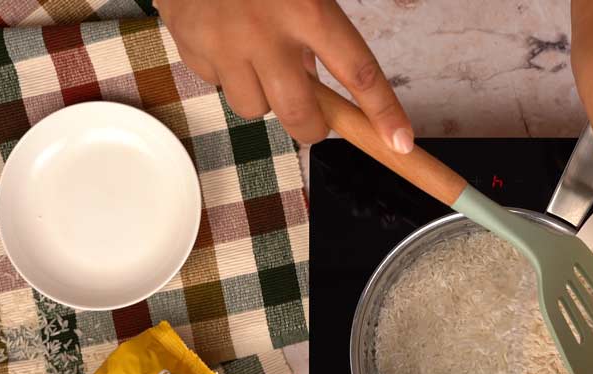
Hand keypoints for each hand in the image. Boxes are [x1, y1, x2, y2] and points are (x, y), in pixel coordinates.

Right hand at [155, 0, 413, 151]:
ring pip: (255, 108)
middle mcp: (267, 33)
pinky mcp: (191, 50)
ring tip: (258, 62)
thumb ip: (321, 27)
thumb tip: (323, 83)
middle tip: (315, 120)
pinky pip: (218, 86)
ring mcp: (225, 45)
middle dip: (312, 127)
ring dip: (263, 97)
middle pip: (301, 115)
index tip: (400, 142)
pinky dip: (227, 75)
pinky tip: (225, 43)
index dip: (383, 112)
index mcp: (308, 8)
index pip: (359, 72)